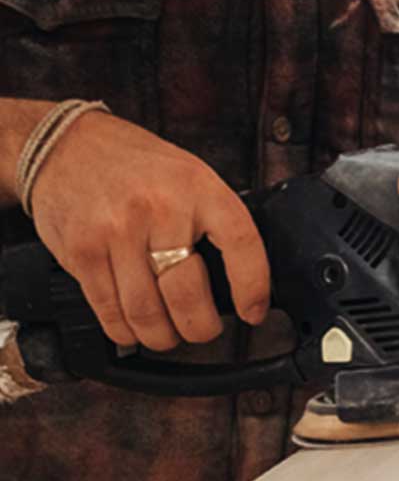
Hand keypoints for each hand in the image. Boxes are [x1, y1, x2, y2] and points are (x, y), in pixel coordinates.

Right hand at [29, 111, 269, 349]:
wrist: (64, 143)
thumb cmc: (133, 166)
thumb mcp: (187, 176)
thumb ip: (211, 221)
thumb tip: (236, 284)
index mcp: (197, 187)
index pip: (241, 244)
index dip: (252, 288)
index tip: (253, 312)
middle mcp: (158, 208)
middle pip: (188, 296)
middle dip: (199, 328)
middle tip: (201, 329)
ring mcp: (117, 230)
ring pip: (147, 314)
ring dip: (161, 336)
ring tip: (166, 333)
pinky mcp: (83, 251)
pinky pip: (110, 312)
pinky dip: (126, 331)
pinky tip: (133, 326)